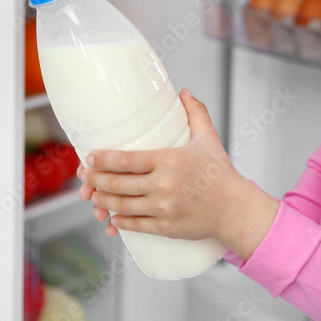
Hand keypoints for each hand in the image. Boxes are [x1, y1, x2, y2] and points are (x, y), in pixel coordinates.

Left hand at [76, 89, 279, 258]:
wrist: (235, 209)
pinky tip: (112, 217)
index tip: (90, 158)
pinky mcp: (165, 227)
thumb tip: (184, 92)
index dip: (103, 159)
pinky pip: (135, 225)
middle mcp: (162, 185)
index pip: (126, 159)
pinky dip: (119, 221)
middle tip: (86, 176)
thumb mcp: (209, 139)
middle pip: (117, 184)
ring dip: (103, 200)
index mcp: (169, 161)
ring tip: (94, 195)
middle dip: (95, 180)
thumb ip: (196, 113)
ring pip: (121, 205)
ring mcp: (162, 208)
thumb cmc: (221, 174)